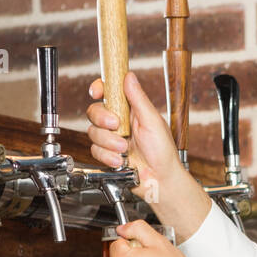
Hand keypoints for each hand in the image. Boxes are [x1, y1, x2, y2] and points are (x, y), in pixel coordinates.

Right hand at [86, 71, 183, 200]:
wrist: (160, 180)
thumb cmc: (164, 153)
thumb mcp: (153, 121)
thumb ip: (139, 99)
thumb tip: (129, 76)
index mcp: (131, 110)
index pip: (109, 92)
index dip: (99, 88)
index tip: (97, 92)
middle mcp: (119, 122)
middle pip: (95, 111)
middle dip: (103, 120)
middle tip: (117, 127)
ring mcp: (112, 138)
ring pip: (93, 132)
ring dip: (109, 142)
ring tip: (125, 149)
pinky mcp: (107, 154)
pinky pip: (95, 150)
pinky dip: (107, 156)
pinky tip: (120, 160)